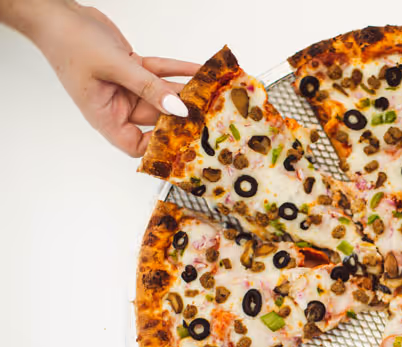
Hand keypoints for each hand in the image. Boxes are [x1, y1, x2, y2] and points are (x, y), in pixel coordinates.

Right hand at [3, 0, 198, 156]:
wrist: (59, 14)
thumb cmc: (70, 43)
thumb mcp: (114, 68)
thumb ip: (148, 88)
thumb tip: (177, 108)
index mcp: (105, 116)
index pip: (137, 144)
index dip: (159, 144)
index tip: (185, 138)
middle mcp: (117, 105)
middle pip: (157, 118)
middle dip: (182, 115)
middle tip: (210, 114)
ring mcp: (126, 87)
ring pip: (163, 93)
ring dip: (185, 91)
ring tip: (211, 91)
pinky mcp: (133, 68)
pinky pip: (160, 73)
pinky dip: (178, 70)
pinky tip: (200, 70)